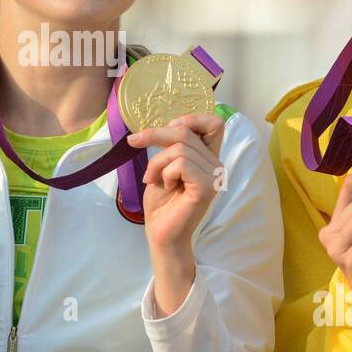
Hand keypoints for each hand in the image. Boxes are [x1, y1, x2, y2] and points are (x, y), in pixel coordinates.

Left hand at [128, 112, 224, 261]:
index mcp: (209, 156)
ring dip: (157, 162)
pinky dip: (165, 173)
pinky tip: (166, 187)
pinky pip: (181, 165)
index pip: (214, 122)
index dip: (190, 118)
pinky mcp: (206, 188)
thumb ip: (172, 145)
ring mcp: (214, 176)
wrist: (161, 232)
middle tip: (135, 143)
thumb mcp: (163, 164)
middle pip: (186, 131)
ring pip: (179, 149)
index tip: (166, 128)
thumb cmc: (162, 202)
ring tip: (152, 179)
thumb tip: (166, 125)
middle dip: (155, 135)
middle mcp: (216, 164)